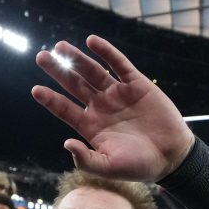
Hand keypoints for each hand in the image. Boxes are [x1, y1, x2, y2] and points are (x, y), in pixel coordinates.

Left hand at [31, 36, 194, 179]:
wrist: (171, 156)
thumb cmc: (139, 165)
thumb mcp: (109, 167)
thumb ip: (86, 159)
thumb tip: (66, 143)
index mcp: (91, 126)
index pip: (65, 109)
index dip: (51, 99)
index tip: (36, 89)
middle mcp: (101, 107)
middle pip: (74, 85)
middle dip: (58, 71)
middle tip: (41, 57)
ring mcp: (118, 94)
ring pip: (93, 71)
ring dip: (77, 58)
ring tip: (60, 46)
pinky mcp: (137, 84)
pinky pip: (119, 64)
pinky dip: (106, 52)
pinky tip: (92, 41)